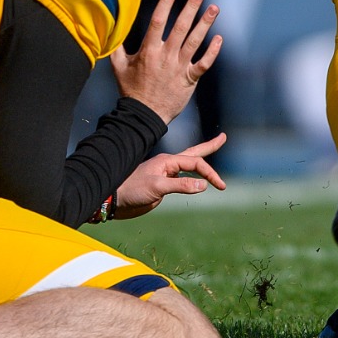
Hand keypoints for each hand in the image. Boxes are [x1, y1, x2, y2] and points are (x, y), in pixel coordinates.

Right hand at [110, 0, 222, 124]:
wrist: (144, 116)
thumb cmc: (131, 91)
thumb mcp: (118, 68)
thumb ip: (117, 49)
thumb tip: (112, 31)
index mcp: (149, 51)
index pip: (158, 21)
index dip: (166, 3)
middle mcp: (166, 56)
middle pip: (181, 26)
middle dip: (191, 6)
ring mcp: (179, 67)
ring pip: (195, 41)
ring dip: (205, 23)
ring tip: (214, 8)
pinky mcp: (189, 79)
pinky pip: (203, 63)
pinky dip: (212, 52)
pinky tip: (219, 38)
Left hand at [111, 133, 227, 218]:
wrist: (115, 199)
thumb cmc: (132, 190)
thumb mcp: (157, 187)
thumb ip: (180, 185)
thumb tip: (203, 185)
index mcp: (167, 161)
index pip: (196, 163)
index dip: (210, 173)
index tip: (221, 186)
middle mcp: (168, 164)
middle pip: (194, 153)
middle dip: (209, 146)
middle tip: (223, 138)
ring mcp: (166, 174)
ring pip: (188, 164)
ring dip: (202, 160)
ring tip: (212, 149)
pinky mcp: (163, 185)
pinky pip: (182, 177)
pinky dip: (192, 174)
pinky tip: (194, 176)